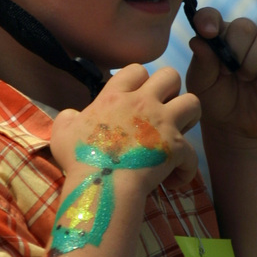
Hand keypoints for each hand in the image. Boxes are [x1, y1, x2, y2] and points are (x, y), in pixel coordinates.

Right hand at [50, 64, 200, 192]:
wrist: (102, 185)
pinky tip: (174, 180)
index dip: (140, 80)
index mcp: (116, 97)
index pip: (136, 70)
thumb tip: (72, 115)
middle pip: (170, 75)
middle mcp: (144, 104)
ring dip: (190, 116)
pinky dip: (186, 168)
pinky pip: (193, 155)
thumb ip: (68, 118)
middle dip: (171, 89)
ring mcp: (163, 124)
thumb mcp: (62, 133)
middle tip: (163, 109)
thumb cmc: (80, 159)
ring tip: (179, 133)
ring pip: (193, 102)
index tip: (136, 97)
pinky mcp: (177, 148)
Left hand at [185, 8, 256, 140]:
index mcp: (218, 35)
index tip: (208, 32)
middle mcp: (243, 37)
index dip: (209, 19)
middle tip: (228, 73)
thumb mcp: (201, 84)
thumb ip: (201, 62)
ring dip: (253, 64)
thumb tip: (199, 40)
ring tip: (245, 80)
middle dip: (235, 51)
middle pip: (245, 26)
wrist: (235, 125)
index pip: (211, 16)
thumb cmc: (215, 99)